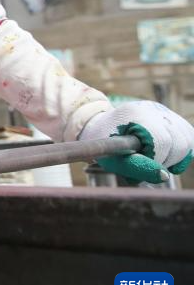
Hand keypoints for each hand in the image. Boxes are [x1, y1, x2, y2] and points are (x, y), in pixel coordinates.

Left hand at [79, 101, 193, 183]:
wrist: (100, 127)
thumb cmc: (104, 145)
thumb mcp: (113, 157)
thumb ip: (136, 167)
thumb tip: (165, 176)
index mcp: (135, 113)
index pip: (162, 141)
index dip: (157, 159)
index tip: (144, 164)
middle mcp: (152, 108)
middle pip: (179, 142)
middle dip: (166, 160)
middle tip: (147, 164)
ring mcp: (163, 111)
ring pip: (187, 141)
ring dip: (174, 157)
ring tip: (154, 159)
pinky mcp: (171, 117)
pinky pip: (189, 137)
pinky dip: (181, 152)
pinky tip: (166, 156)